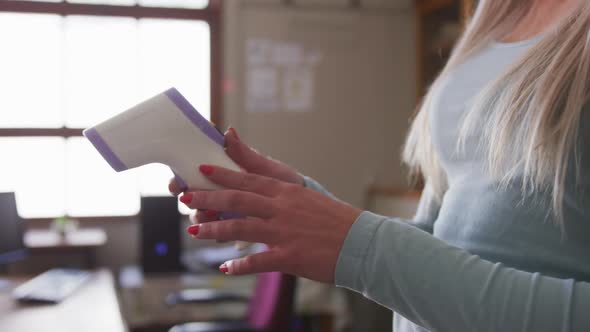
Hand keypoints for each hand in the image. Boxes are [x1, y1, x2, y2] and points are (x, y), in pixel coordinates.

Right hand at [169, 127, 303, 222]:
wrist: (311, 211)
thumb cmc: (288, 185)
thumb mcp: (271, 170)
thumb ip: (247, 156)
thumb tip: (228, 132)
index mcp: (230, 174)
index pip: (196, 173)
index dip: (182, 178)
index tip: (178, 185)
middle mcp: (226, 192)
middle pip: (196, 196)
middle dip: (191, 201)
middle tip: (192, 204)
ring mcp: (231, 212)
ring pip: (204, 216)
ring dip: (202, 218)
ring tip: (208, 220)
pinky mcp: (239, 229)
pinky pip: (220, 234)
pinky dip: (218, 234)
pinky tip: (222, 236)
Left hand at [180, 165, 361, 283]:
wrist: (361, 243)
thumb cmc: (336, 221)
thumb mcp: (309, 198)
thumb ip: (283, 196)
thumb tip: (264, 195)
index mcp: (287, 192)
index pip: (249, 179)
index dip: (224, 174)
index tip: (202, 169)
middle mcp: (282, 208)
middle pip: (238, 198)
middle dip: (209, 196)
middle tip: (185, 196)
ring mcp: (285, 231)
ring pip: (240, 227)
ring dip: (214, 229)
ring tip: (194, 231)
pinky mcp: (290, 256)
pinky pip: (258, 261)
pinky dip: (239, 266)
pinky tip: (225, 268)